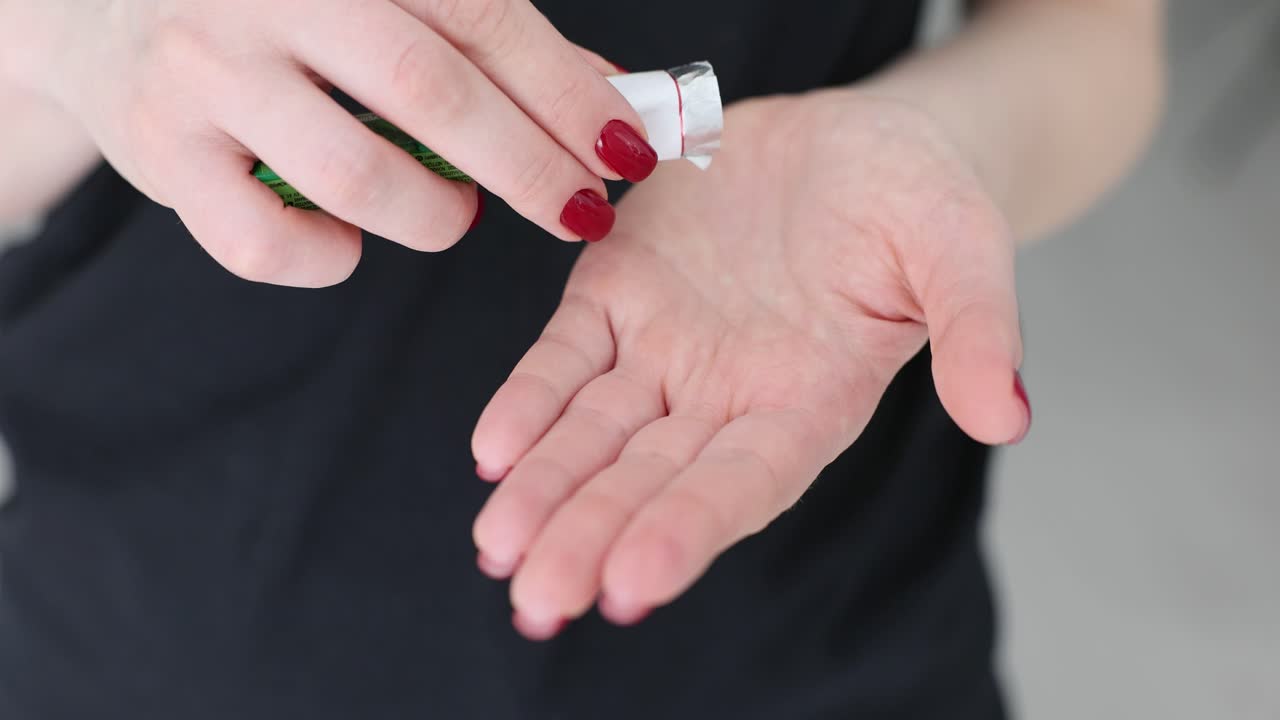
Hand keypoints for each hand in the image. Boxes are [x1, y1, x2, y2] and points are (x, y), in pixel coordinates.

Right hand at [0, 0, 650, 285]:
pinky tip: (350, 238)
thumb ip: (484, 35)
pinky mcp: (163, 156)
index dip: (565, 89)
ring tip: (454, 212)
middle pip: (429, 91)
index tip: (625, 147)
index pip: (481, 16)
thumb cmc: (279, 5)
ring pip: (356, 176)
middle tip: (581, 210)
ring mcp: (206, 75)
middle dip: (529, 166)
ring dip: (435, 214)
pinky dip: (333, 257)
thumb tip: (609, 101)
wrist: (102, 4)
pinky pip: (267, 245)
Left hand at [470, 90, 1032, 638]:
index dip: (689, 529)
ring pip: (596, 433)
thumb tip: (1005, 415)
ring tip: (498, 547)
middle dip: (593, 536)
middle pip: (653, 480)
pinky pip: (566, 355)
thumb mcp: (962, 245)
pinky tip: (493, 451)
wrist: (845, 138)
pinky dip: (531, 400)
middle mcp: (728, 395)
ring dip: (546, 489)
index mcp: (810, 402)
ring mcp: (667, 349)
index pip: (744, 481)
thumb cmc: (915, 198)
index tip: (633, 584)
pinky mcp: (618, 294)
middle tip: (540, 596)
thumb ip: (976, 328)